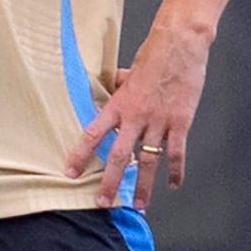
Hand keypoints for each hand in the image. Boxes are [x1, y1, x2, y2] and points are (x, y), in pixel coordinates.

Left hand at [63, 22, 211, 211]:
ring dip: (143, 186)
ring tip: (139, 204)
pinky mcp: (180, 122)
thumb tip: (112, 84)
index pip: (93, 135)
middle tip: (103, 202)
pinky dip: (175, 170)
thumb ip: (119, 86)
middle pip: (119, 156)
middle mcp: (135, 117)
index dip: (80, 155)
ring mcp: (158, 122)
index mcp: (118, 105)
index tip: (70, 172)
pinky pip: (176, 152)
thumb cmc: (153, 56)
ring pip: (148, 161)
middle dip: (110, 183)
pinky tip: (173, 184)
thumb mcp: (128, 72)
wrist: (179, 46)